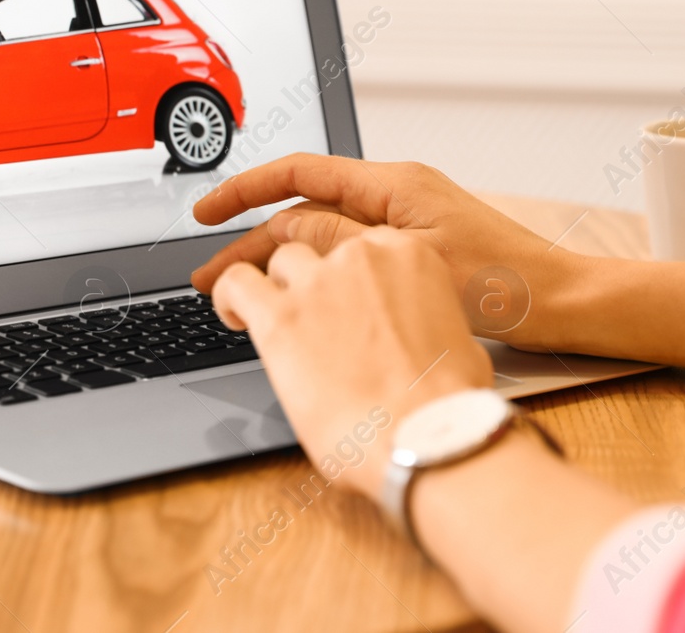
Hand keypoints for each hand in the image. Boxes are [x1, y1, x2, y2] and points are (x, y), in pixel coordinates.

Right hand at [192, 154, 552, 299]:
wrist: (561, 304)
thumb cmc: (505, 283)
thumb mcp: (409, 259)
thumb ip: (342, 241)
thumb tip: (285, 229)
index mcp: (392, 185)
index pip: (300, 174)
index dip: (245, 189)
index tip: (206, 212)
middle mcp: (395, 198)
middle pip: (304, 213)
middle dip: (251, 241)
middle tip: (207, 278)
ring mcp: (404, 228)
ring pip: (323, 240)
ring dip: (280, 263)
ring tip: (239, 297)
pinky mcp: (413, 257)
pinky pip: (349, 260)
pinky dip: (316, 277)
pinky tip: (297, 303)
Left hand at [211, 228, 493, 495]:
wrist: (425, 437)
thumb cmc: (446, 407)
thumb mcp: (455, 343)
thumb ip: (424, 324)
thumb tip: (411, 342)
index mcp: (409, 256)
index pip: (364, 246)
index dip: (351, 278)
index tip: (346, 301)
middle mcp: (362, 256)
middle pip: (322, 251)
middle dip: (316, 283)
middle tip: (315, 321)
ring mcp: (319, 282)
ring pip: (282, 262)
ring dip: (279, 289)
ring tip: (277, 322)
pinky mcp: (281, 316)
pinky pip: (237, 282)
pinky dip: (229, 295)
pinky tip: (233, 315)